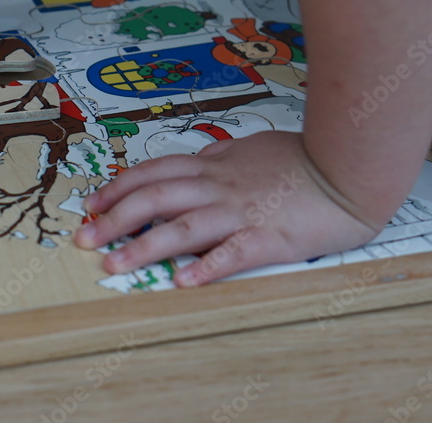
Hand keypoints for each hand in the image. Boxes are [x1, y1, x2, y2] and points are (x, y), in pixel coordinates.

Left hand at [74, 131, 383, 286]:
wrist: (347, 169)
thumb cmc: (300, 159)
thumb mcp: (249, 147)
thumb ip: (218, 156)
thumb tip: (193, 160)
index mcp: (211, 167)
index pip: (151, 174)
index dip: (116, 188)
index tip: (91, 205)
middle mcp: (217, 187)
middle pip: (154, 199)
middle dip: (114, 219)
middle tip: (84, 239)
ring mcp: (241, 212)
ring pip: (182, 227)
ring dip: (144, 246)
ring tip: (114, 264)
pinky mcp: (268, 237)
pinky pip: (232, 253)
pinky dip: (207, 267)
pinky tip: (182, 282)